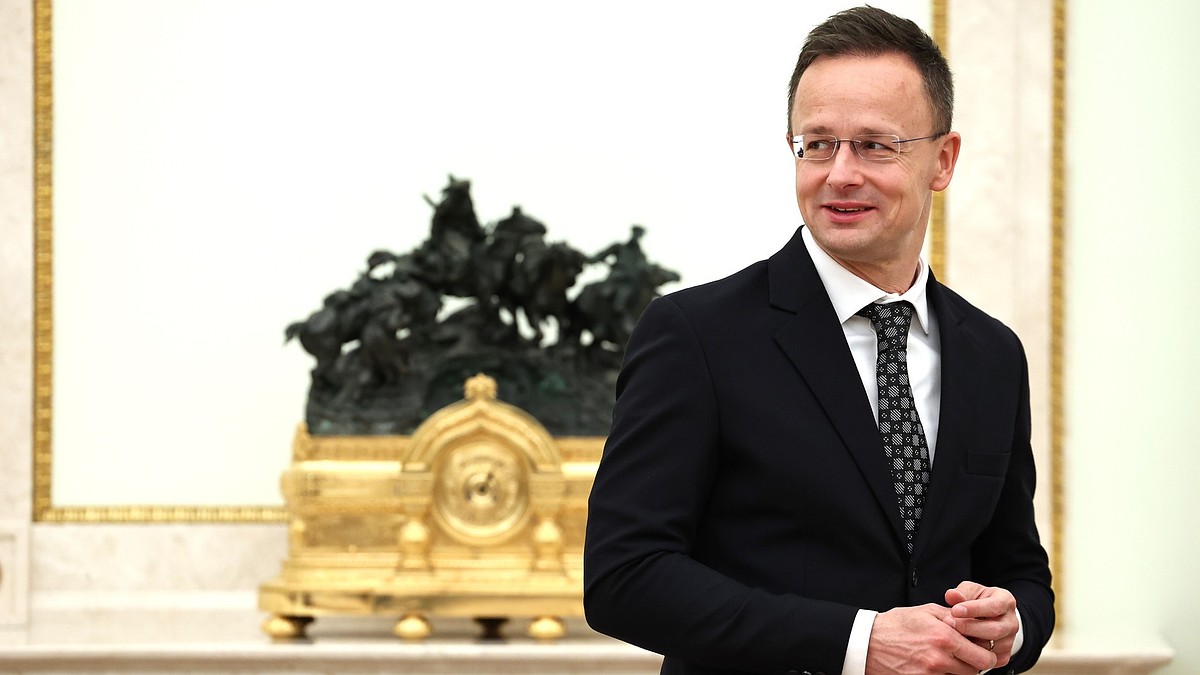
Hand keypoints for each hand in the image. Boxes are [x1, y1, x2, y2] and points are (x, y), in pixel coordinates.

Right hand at [865, 603, 997, 674]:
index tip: (982, 649)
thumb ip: (952, 617)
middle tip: (970, 657)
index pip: (983, 655)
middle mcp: (940, 659)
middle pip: (976, 671)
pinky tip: (938, 668)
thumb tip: (972, 622)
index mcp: (944, 637)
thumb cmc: (894, 626)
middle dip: (976, 664)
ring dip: (960, 671)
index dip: (986, 653)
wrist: (867, 643)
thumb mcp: (924, 612)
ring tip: (950, 660)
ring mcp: (930, 674)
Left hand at [942, 581, 1018, 668]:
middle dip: (969, 627)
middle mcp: (1012, 622)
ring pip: (991, 647)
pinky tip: (958, 647)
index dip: (974, 609)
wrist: (987, 618)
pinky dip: (972, 655)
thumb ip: (961, 593)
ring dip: (969, 642)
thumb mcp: (970, 592)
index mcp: (1006, 602)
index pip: (994, 606)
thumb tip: (952, 595)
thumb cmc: (976, 601)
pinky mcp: (1003, 656)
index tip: (955, 610)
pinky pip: (988, 659)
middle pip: (995, 630)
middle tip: (949, 623)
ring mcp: (1009, 641)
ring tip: (950, 635)